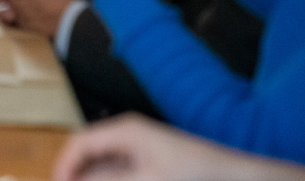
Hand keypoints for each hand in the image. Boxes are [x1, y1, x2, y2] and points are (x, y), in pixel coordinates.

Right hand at [53, 114, 304, 180]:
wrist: (242, 178)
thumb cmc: (196, 173)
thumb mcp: (146, 179)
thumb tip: (72, 180)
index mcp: (124, 130)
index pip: (78, 144)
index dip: (62, 168)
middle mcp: (129, 137)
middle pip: (88, 159)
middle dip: (78, 176)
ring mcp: (141, 154)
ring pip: (104, 171)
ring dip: (95, 180)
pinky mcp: (153, 169)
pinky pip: (121, 176)